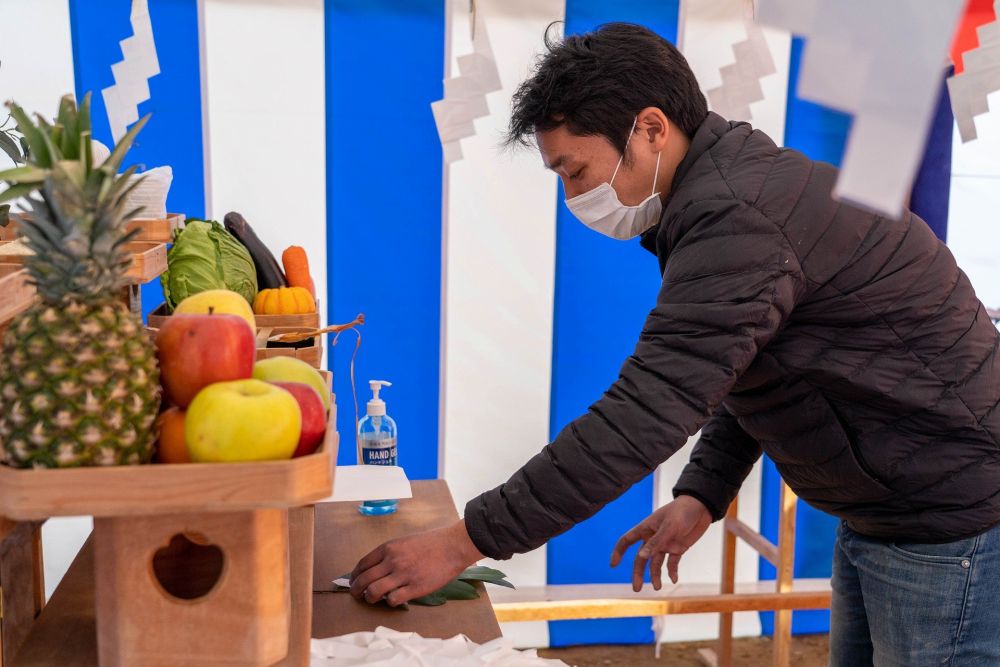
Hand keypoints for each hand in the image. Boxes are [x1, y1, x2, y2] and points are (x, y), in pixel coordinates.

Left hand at [349, 519, 485, 606]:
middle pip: (363, 580)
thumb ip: (389, 554)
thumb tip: (375, 569)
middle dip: (355, 590)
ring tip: (372, 600)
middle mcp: (392, 561)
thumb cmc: (431, 543)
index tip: (353, 581)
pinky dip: (389, 602)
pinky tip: (393, 599)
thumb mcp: (404, 541)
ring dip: (369, 598)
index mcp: (388, 547)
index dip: (354, 575)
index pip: (362, 564)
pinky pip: (392, 600)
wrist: (452, 546)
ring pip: (373, 592)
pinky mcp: (414, 588)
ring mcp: (403, 575)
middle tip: (356, 595)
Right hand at [610, 495, 711, 591]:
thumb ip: (656, 542)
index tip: (613, 565)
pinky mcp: (678, 548)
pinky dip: (672, 572)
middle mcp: (653, 538)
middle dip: (638, 573)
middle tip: (637, 588)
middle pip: (641, 558)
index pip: (627, 540)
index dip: (618, 552)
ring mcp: (665, 544)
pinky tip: (674, 580)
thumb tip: (641, 557)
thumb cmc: (682, 512)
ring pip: (656, 563)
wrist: (702, 507)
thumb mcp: (669, 526)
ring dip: (656, 575)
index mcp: (646, 528)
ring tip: (658, 588)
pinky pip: (672, 563)